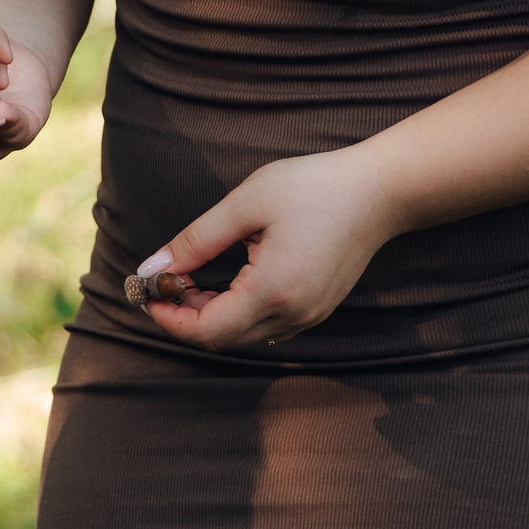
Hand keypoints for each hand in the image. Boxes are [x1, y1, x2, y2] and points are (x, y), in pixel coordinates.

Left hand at [131, 148, 403, 351]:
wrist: (381, 191)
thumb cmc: (314, 188)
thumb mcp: (245, 204)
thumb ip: (195, 240)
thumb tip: (151, 269)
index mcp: (273, 292)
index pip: (207, 331)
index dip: (169, 318)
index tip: (147, 291)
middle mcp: (294, 316)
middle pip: (222, 340)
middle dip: (184, 316)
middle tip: (166, 279)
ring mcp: (309, 317)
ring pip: (243, 337)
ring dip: (209, 316)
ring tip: (190, 277)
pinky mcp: (317, 310)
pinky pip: (265, 327)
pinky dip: (236, 313)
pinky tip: (225, 282)